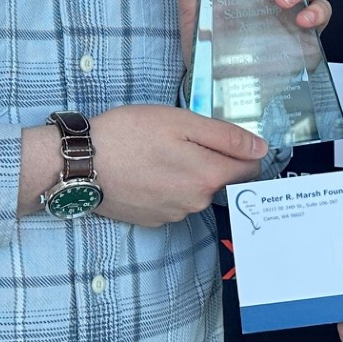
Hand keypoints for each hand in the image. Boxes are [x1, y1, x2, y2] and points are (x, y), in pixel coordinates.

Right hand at [33, 105, 264, 227]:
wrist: (81, 163)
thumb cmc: (130, 134)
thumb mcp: (182, 122)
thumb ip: (225, 137)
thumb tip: (261, 148)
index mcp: (209, 176)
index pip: (250, 169)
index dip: (243, 151)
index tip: (225, 138)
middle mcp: (197, 202)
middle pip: (221, 180)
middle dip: (210, 160)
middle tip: (180, 139)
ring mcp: (174, 214)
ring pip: (196, 191)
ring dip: (187, 174)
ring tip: (157, 153)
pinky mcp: (153, 219)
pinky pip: (173, 201)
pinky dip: (166, 186)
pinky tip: (145, 171)